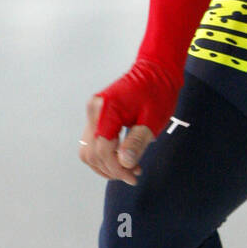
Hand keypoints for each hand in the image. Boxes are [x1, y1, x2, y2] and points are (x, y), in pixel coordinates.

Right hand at [77, 59, 181, 184]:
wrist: (156, 70)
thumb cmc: (158, 92)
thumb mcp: (152, 120)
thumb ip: (137, 142)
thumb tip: (124, 163)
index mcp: (107, 110)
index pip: (102, 149)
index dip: (116, 168)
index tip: (133, 177)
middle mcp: (95, 110)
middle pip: (91, 152)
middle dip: (111, 169)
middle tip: (133, 174)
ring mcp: (93, 112)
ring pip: (88, 149)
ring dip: (106, 164)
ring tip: (129, 168)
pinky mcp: (96, 115)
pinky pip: (93, 141)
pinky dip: (106, 154)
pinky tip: (123, 158)